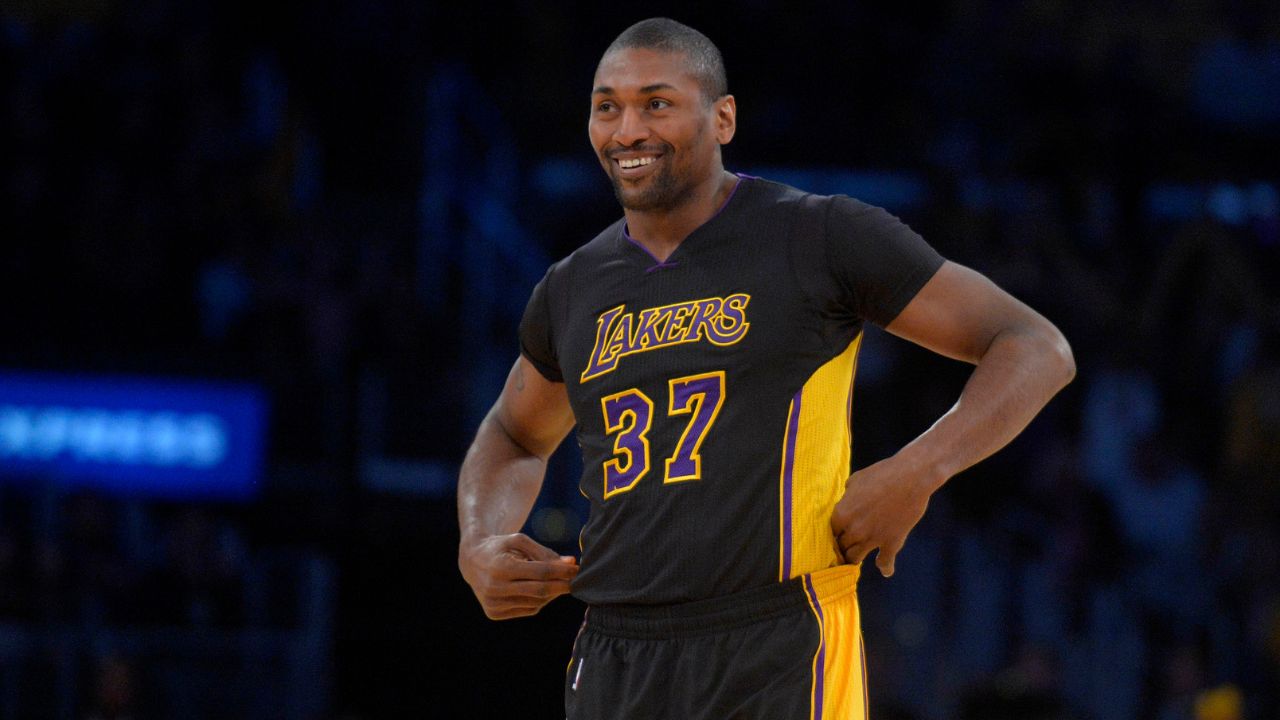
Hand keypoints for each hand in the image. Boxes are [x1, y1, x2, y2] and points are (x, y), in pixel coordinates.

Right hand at [459, 533, 579, 619]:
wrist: (472, 561)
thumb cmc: (501, 547)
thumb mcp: (520, 541)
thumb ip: (545, 552)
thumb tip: (571, 562)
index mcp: (501, 567)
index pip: (540, 573)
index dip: (562, 572)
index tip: (576, 568)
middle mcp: (495, 588)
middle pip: (540, 591)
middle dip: (561, 586)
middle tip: (575, 580)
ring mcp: (493, 604)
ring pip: (536, 603)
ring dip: (551, 593)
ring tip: (556, 582)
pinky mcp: (494, 614)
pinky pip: (527, 610)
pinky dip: (539, 601)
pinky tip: (540, 590)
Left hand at [829, 455, 934, 576]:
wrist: (912, 476)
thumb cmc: (882, 474)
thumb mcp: (856, 480)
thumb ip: (847, 495)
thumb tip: (846, 502)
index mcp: (841, 513)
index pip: (830, 531)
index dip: (835, 533)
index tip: (838, 535)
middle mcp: (853, 530)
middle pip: (841, 546)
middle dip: (843, 546)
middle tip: (846, 548)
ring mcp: (872, 538)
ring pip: (855, 558)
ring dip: (855, 558)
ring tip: (857, 558)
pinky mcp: (892, 543)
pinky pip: (885, 563)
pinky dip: (886, 568)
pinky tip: (886, 570)